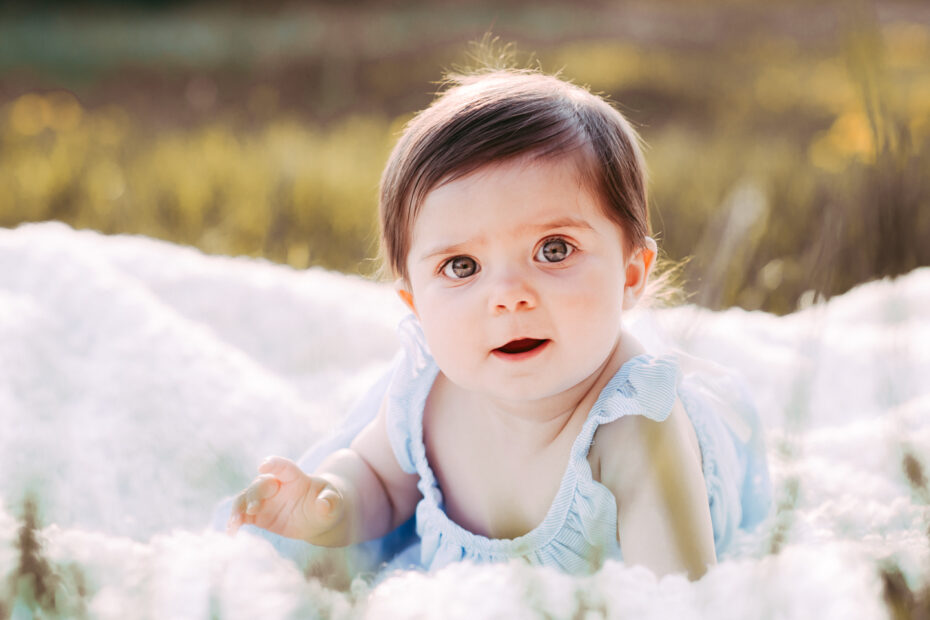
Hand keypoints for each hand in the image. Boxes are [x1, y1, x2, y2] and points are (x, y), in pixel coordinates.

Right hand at [227, 456, 344, 542]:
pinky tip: (231, 532)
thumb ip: (330, 501)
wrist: (317, 518)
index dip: (274, 464)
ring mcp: (265, 499)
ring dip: (239, 508)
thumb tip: (324, 505)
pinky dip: (235, 521)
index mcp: (295, 477)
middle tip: (252, 509)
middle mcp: (276, 485)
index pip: (283, 467)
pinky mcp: (258, 515)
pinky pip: (243, 515)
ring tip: (235, 522)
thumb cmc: (327, 504)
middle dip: (254, 494)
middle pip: (260, 484)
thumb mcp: (334, 503)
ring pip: (246, 498)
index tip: (263, 465)